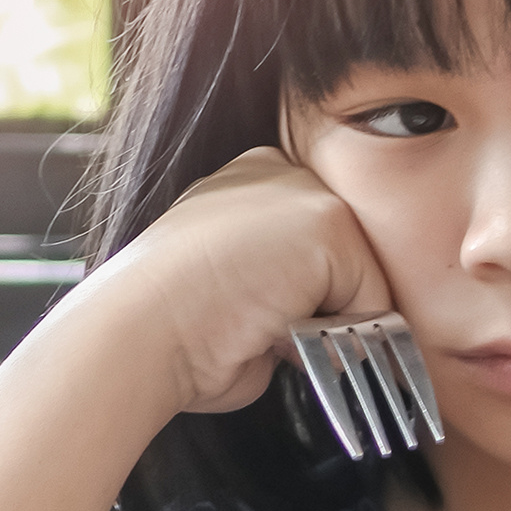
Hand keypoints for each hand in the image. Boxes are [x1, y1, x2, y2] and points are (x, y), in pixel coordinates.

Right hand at [66, 148, 396, 417]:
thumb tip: (329, 321)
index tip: (263, 321)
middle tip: (263, 331)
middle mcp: (279, 171)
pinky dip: (341, 338)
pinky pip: (373, 304)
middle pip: (349, 257)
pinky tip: (282, 330)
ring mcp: (306, 190)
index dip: (305, 298)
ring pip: (364, 281)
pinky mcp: (328, 223)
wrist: (137, 334)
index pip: (317, 246)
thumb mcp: (231, 287)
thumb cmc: (173, 332)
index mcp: (247, 181)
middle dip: (325, 308)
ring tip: (265, 329)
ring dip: (332, 324)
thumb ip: (284, 286)